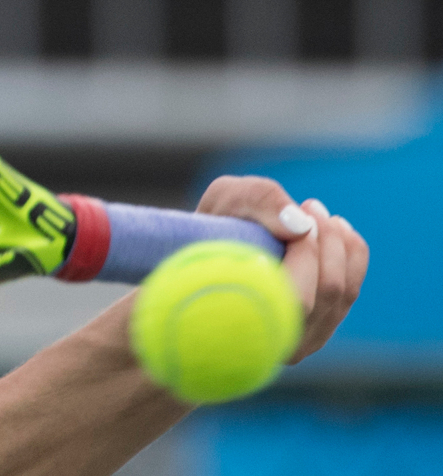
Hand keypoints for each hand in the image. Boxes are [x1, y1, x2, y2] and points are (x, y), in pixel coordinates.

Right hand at [195, 175, 369, 363]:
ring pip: (342, 295)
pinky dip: (352, 258)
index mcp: (242, 323)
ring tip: (319, 214)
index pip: (296, 297)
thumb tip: (302, 225)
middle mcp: (273, 344)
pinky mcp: (314, 332)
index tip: (302, 209)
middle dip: (328, 241)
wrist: (194, 258)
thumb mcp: (223, 200)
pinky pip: (348, 296)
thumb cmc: (207, 230)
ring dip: (341, 246)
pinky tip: (337, 231)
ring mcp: (297, 343)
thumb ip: (259, 202)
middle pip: (327, 293)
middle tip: (311, 206)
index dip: (307, 251)